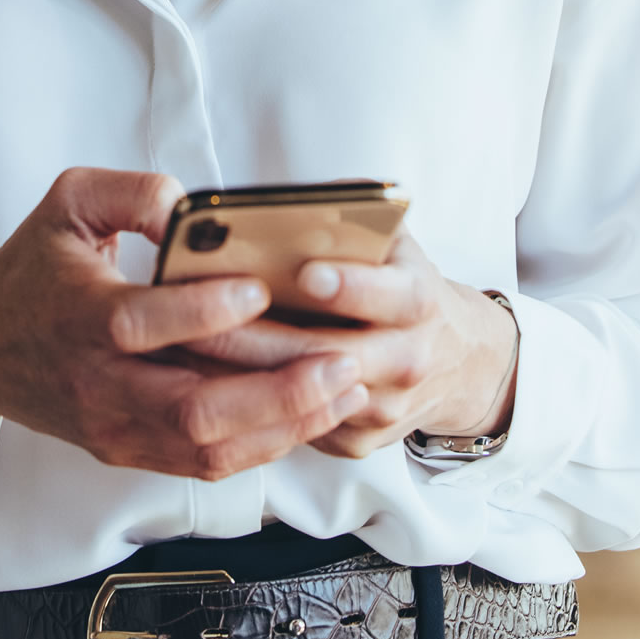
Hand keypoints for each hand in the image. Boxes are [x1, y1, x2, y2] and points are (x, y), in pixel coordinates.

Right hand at [0, 168, 369, 479]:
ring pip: (208, 447)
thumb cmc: (36, 265)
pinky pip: (203, 463)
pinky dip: (264, 445)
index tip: (260, 290)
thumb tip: (187, 204)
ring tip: (345, 390)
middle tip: (339, 361)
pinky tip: (311, 415)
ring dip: (285, 425)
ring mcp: (114, 427)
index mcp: (78, 314)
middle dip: (276, 391)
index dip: (205, 312)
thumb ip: (131, 192)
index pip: (142, 325)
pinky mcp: (128, 451)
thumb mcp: (69, 201)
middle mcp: (97, 383)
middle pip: (192, 408)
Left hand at [178, 230, 517, 458]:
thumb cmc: (404, 285)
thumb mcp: (397, 242)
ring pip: (303, 400)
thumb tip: (303, 198)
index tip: (307, 273)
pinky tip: (203, 382)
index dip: (351, 286)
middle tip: (201, 319)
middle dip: (260, 338)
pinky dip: (247, 407)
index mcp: (420, 302)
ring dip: (240, 377)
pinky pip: (294, 430)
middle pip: (328, 356)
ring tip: (183, 349)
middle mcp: (407, 359)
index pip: (392, 295)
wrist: (456, 360)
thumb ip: (356, 216)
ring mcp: (382, 407)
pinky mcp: (356, 441)